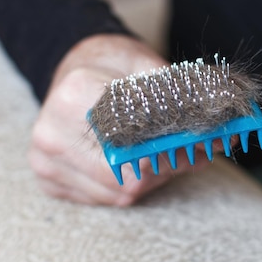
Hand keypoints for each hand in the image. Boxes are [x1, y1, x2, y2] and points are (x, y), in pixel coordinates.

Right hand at [28, 34, 225, 205]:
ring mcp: (46, 160)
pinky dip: (134, 185)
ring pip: (120, 190)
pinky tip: (145, 164)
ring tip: (172, 155)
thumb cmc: (111, 65)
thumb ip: (175, 94)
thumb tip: (214, 126)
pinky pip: (105, 198)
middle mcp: (52, 131)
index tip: (195, 137)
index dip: (167, 140)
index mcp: (74, 93)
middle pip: (127, 170)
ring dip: (155, 178)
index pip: (131, 132)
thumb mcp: (144, 63)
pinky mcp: (49, 180)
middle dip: (168, 163)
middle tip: (197, 150)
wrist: (72, 67)